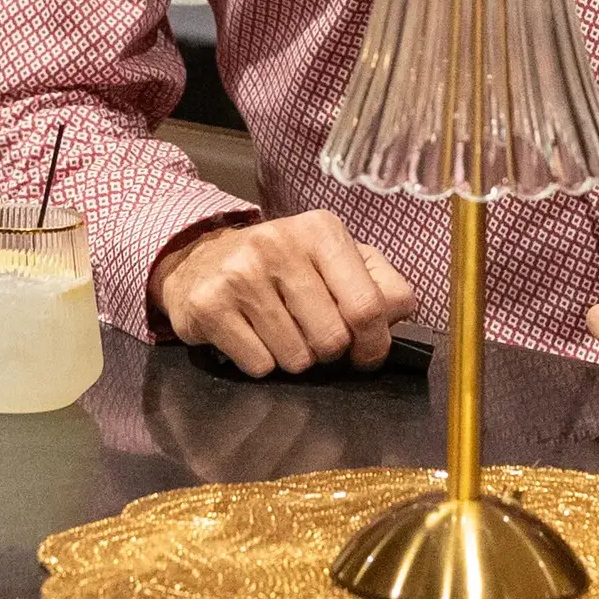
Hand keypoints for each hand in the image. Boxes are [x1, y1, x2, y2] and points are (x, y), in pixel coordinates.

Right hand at [151, 211, 419, 375]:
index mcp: (322, 231)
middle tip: (311, 335)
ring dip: (293, 358)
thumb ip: (379, 284)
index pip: (369, 307)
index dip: (375, 344)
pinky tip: (251, 336)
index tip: (366, 353)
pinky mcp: (209, 305)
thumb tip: (398, 317)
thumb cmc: (282, 267)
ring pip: (296, 360)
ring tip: (278, 331)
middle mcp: (280, 244)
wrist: (200, 260)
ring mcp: (241, 274)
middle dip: (328, 352)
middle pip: (333, 340)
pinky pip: (259, 366)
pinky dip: (260, 364)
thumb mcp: (333, 259)